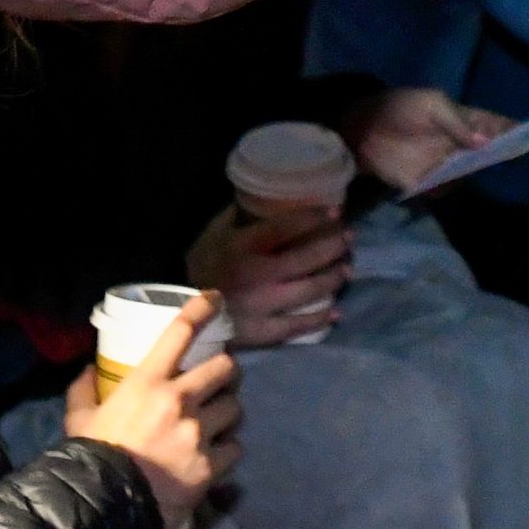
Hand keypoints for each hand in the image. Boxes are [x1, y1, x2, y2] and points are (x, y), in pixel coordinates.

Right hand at [67, 293, 241, 528]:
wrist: (105, 507)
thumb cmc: (91, 456)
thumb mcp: (80, 417)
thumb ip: (84, 390)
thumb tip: (89, 370)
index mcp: (147, 381)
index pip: (181, 332)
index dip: (203, 309)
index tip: (216, 298)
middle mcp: (180, 399)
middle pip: (226, 367)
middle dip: (227, 370)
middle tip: (220, 379)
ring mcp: (199, 431)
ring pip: (235, 407)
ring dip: (227, 412)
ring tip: (217, 421)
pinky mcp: (211, 463)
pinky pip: (235, 446)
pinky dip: (227, 449)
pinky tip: (215, 455)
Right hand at [183, 204, 350, 346]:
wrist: (179, 314)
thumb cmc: (200, 268)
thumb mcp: (214, 234)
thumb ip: (235, 216)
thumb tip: (258, 196)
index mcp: (245, 246)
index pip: (288, 226)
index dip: (315, 217)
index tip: (335, 211)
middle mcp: (258, 274)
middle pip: (306, 257)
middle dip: (333, 245)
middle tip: (348, 238)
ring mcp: (263, 304)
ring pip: (309, 289)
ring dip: (333, 277)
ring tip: (347, 269)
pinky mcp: (263, 331)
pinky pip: (297, 326)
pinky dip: (319, 318)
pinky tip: (336, 311)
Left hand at [344, 86, 510, 192]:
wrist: (363, 128)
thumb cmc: (401, 108)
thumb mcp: (431, 106)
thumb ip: (457, 123)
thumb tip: (486, 143)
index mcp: (466, 121)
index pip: (497, 126)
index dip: (516, 131)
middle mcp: (461, 146)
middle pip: (488, 154)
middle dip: (502, 156)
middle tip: (513, 157)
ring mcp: (445, 166)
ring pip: (468, 175)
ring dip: (470, 174)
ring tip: (471, 168)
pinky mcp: (426, 183)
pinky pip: (443, 190)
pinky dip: (442, 188)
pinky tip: (437, 180)